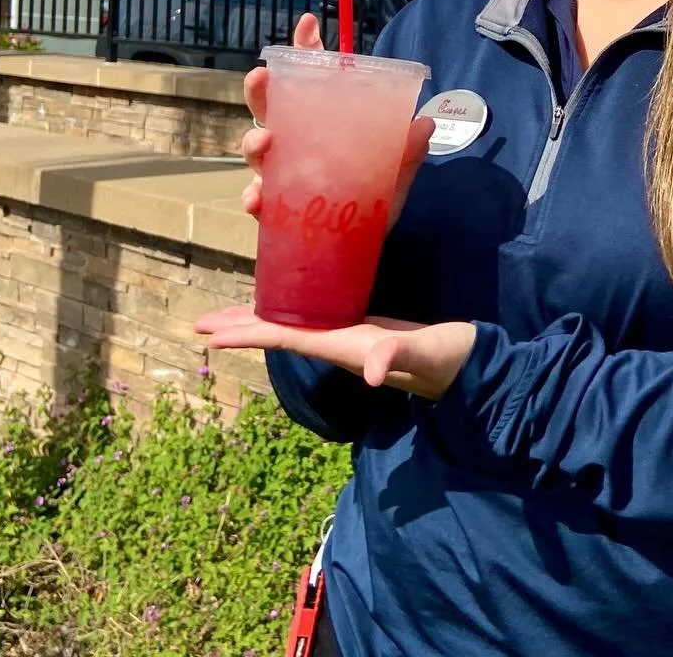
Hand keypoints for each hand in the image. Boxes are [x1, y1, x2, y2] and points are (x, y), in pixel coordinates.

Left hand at [192, 308, 476, 400]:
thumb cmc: (449, 358)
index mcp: (345, 347)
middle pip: (280, 335)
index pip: (286, 337)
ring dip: (260, 323)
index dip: (248, 335)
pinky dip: (294, 309)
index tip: (209, 334)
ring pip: (294, 328)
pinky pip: (316, 318)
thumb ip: (398, 357)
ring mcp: (352, 338)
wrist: (472, 366)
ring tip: (229, 318)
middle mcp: (340, 345)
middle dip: (240, 330)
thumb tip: (369, 370)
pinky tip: (290, 301)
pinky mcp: (366, 328)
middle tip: (200, 325)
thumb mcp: (426, 353)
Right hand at [239, 12, 432, 225]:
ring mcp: (283, 175)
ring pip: (258, 150)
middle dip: (261, 90)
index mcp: (325, 125)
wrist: (363, 253)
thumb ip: (407, 153)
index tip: (307, 24)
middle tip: (261, 77)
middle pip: (271, 108)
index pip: (310, 80)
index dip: (306, 50)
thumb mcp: (395, 175)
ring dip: (255, 141)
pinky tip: (258, 200)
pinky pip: (259, 201)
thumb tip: (425, 123)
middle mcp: (298, 144)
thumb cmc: (374, 202)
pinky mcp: (276, 211)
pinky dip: (255, 199)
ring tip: (265, 142)